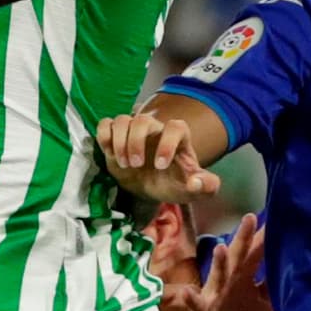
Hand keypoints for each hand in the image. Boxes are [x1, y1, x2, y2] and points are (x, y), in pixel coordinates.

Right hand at [96, 112, 220, 206]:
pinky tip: (109, 153)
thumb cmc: (174, 184)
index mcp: (177, 137)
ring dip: (120, 140)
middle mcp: (155, 129)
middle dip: (136, 142)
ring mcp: (134, 131)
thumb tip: (196, 182)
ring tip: (124, 164)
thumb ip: (206, 186)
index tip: (161, 165)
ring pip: (123, 119)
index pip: (175, 127)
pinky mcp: (116, 137)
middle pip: (143, 120)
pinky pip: (106, 123)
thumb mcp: (194, 190)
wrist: (152, 187)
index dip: (168, 143)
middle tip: (136, 165)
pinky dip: (104, 135)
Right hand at [174, 213, 275, 310]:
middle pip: (238, 256)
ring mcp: (215, 296)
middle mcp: (230, 281)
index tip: (279, 215)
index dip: (267, 237)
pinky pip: (197, 305)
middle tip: (251, 217)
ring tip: (220, 248)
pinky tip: (187, 292)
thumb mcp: (267, 310)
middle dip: (244, 238)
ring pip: (217, 276)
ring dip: (218, 263)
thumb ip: (284, 296)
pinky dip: (191, 298)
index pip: (258, 253)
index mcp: (245, 278)